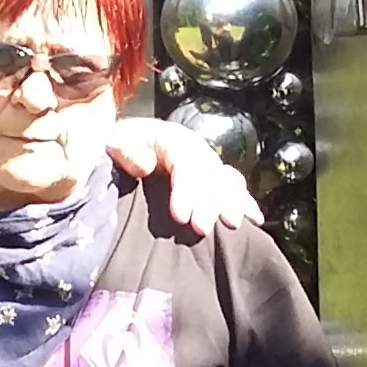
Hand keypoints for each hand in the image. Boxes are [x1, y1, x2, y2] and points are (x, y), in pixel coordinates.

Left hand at [114, 121, 261, 236]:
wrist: (115, 149)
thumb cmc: (111, 150)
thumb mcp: (111, 143)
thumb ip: (124, 150)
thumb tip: (145, 164)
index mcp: (169, 136)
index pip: (185, 159)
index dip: (186, 188)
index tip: (180, 217)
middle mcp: (192, 147)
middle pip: (209, 172)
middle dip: (208, 202)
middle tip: (201, 229)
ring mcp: (203, 162)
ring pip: (225, 180)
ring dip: (231, 203)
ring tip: (232, 224)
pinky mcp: (208, 178)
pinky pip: (231, 187)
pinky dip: (243, 202)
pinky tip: (255, 219)